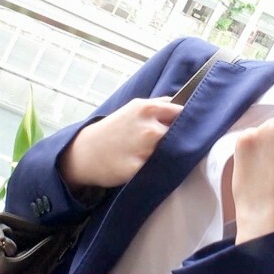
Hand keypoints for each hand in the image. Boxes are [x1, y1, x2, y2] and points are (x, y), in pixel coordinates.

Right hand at [59, 96, 182, 188]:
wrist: (85, 153)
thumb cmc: (113, 130)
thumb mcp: (133, 109)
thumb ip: (158, 105)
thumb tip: (181, 104)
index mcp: (148, 109)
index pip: (181, 112)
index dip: (186, 120)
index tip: (188, 126)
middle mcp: (149, 128)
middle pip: (179, 134)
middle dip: (177, 138)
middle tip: (171, 143)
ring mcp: (145, 149)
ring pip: (172, 152)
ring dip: (169, 154)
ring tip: (156, 155)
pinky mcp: (140, 169)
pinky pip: (160, 168)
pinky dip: (159, 168)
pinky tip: (150, 167)